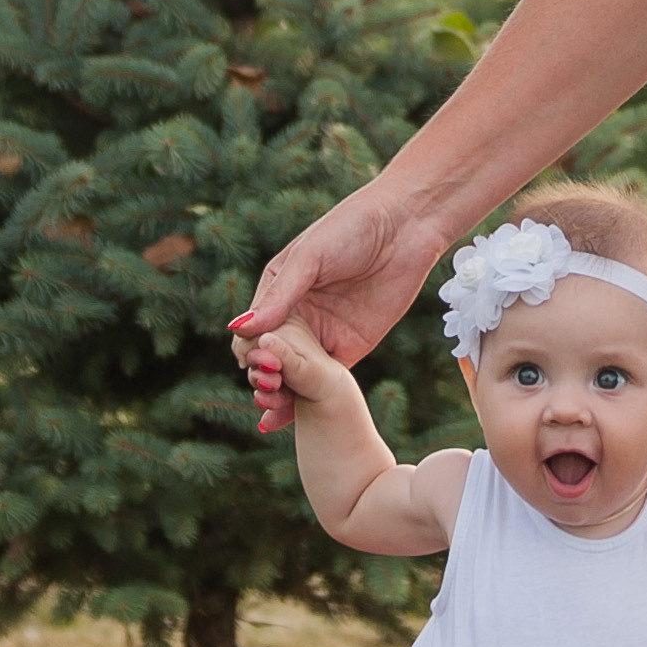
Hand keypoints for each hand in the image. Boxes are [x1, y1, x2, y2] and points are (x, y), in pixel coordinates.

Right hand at [230, 180, 448, 432]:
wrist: (406, 227)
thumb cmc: (352, 228)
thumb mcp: (310, 259)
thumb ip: (280, 296)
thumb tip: (239, 330)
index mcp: (277, 290)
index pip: (252, 330)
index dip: (250, 349)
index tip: (254, 361)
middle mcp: (296, 315)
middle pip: (269, 357)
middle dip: (261, 377)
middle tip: (264, 390)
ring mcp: (322, 334)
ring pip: (293, 374)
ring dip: (279, 395)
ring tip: (270, 410)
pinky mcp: (349, 349)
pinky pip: (322, 381)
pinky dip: (304, 401)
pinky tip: (286, 419)